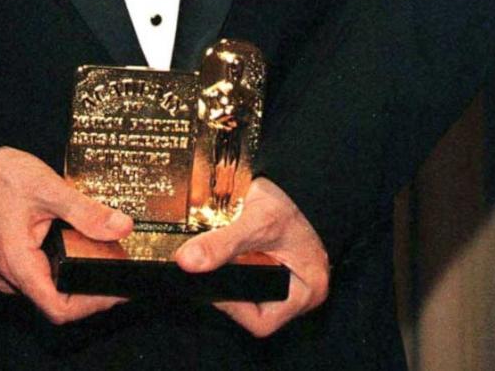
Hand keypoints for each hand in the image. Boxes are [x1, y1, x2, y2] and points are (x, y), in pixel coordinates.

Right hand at [0, 146, 133, 324]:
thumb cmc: (0, 176)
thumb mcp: (48, 188)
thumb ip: (85, 211)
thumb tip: (121, 227)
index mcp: (17, 264)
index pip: (59, 309)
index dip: (92, 305)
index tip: (116, 290)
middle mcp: (9, 275)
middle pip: (56, 300)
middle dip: (89, 288)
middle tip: (116, 266)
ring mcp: (8, 269)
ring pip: (48, 287)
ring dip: (75, 276)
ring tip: (102, 254)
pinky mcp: (10, 259)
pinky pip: (39, 273)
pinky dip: (61, 265)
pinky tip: (77, 245)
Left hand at [174, 177, 328, 337]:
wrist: (302, 173)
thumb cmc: (294, 199)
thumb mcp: (257, 222)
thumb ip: (221, 244)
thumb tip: (188, 262)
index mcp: (307, 290)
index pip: (262, 321)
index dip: (234, 308)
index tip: (213, 284)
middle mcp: (301, 288)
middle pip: (255, 306)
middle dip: (231, 289)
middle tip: (210, 268)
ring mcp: (290, 275)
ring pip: (252, 287)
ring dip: (232, 274)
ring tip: (216, 256)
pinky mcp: (279, 261)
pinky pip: (252, 270)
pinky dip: (236, 261)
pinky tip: (224, 249)